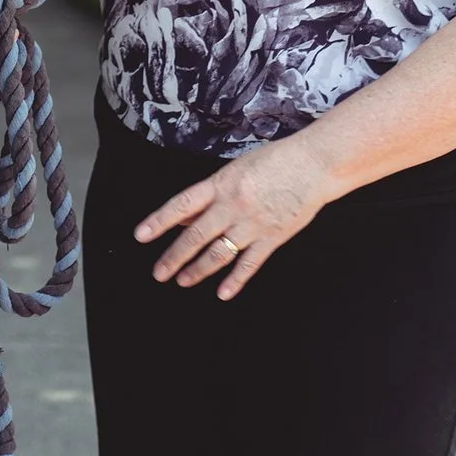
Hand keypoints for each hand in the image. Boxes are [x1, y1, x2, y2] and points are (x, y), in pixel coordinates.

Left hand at [135, 134, 334, 299]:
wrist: (313, 165)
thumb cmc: (275, 162)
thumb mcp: (235, 170)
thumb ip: (210, 195)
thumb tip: (184, 215)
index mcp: (221, 184)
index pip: (182, 205)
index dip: (159, 221)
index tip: (141, 236)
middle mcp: (233, 205)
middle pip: (197, 235)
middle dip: (175, 256)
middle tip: (159, 273)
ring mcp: (253, 223)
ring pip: (219, 253)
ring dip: (198, 270)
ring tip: (183, 280)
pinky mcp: (273, 237)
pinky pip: (250, 264)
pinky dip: (235, 280)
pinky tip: (223, 293)